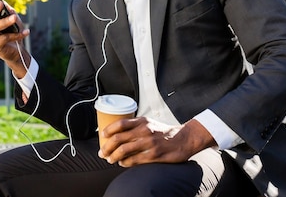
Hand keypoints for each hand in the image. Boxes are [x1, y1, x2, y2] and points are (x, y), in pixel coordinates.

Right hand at [0, 0, 30, 77]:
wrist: (16, 48)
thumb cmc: (12, 29)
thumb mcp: (11, 16)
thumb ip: (7, 9)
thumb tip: (3, 3)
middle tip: (1, 4)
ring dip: (5, 22)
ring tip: (14, 17)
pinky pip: (4, 38)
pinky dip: (16, 35)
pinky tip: (25, 32)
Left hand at [98, 117, 215, 166]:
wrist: (184, 139)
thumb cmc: (164, 132)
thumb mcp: (150, 123)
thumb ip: (136, 126)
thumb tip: (118, 133)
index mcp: (142, 121)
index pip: (120, 123)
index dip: (108, 130)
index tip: (103, 136)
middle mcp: (144, 131)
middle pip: (118, 138)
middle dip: (107, 147)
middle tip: (102, 152)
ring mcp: (149, 143)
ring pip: (124, 150)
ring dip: (113, 156)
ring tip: (110, 159)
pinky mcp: (154, 155)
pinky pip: (134, 160)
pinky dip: (125, 162)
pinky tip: (122, 163)